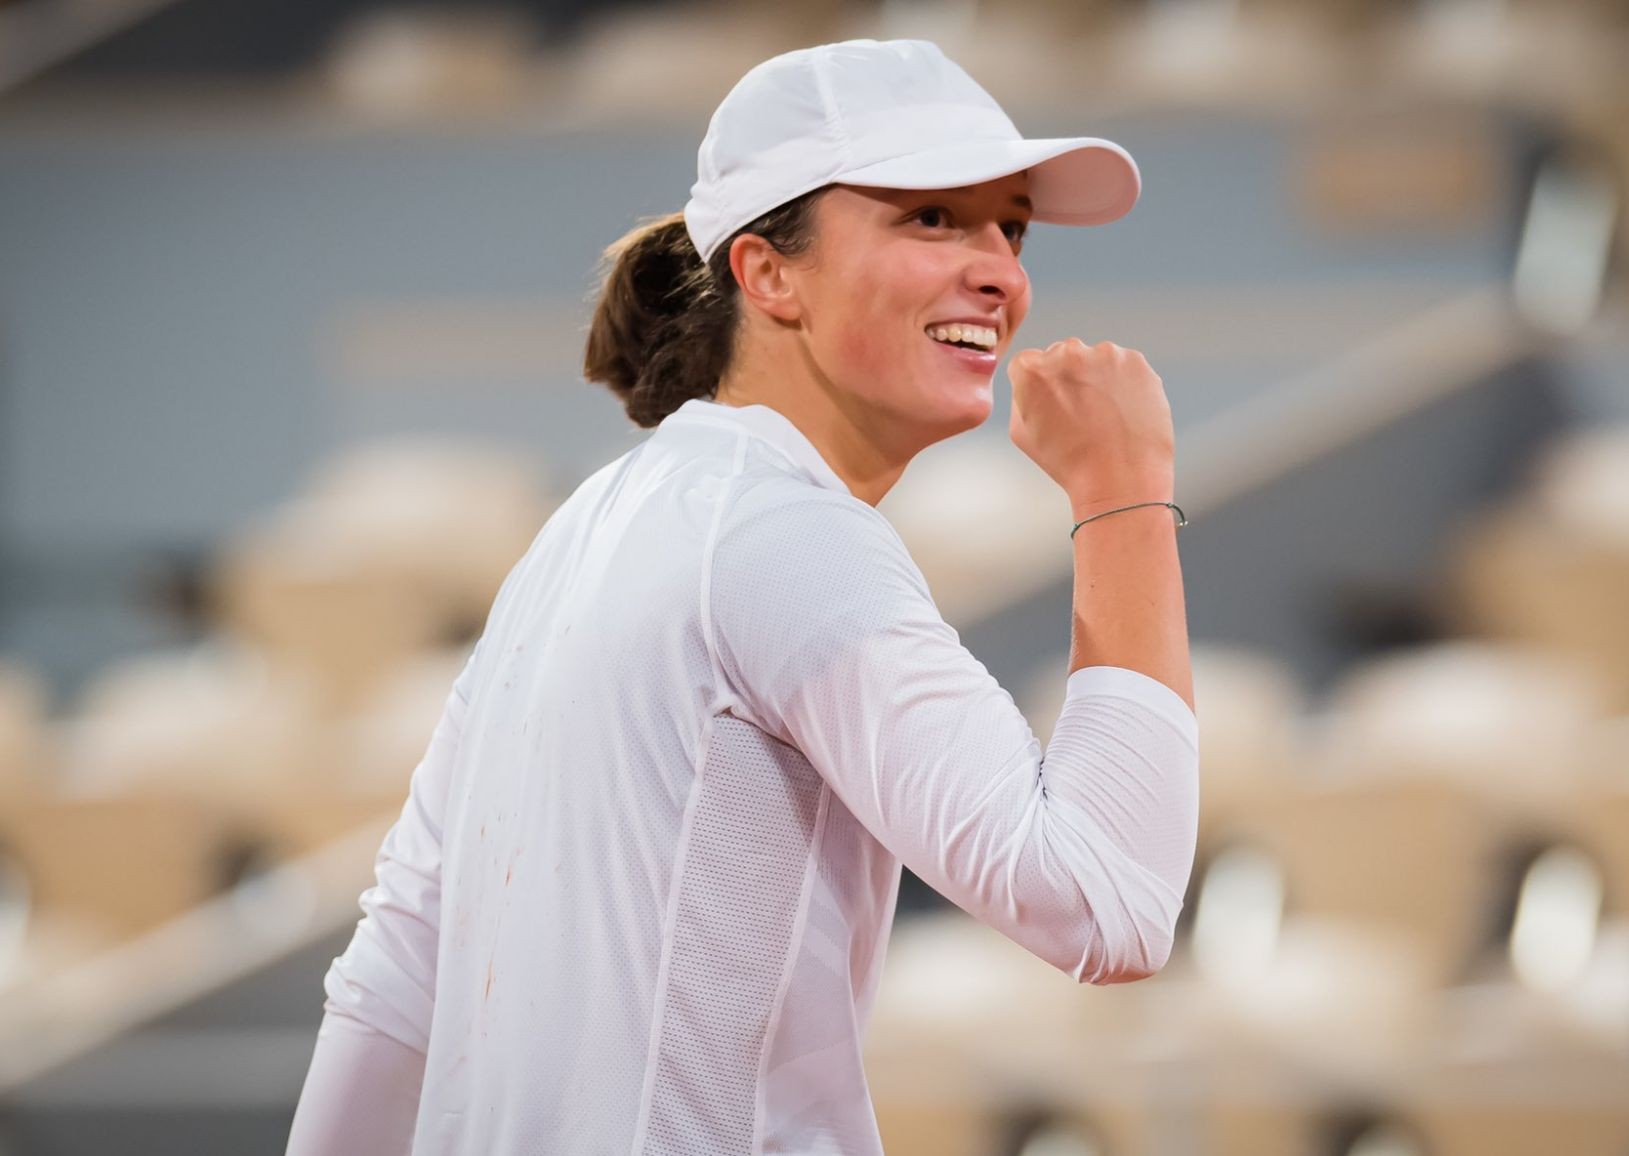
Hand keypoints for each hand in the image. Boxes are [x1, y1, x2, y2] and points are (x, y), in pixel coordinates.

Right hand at [1007, 337, 1174, 508]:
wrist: (1119, 479)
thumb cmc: (1068, 463)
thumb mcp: (1021, 432)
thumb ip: (1022, 395)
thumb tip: (1034, 381)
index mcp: (1031, 369)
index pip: (1029, 362)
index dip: (1040, 386)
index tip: (1052, 405)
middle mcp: (1066, 352)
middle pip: (1063, 355)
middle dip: (1070, 377)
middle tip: (1080, 413)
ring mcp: (1104, 353)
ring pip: (1096, 359)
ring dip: (1098, 378)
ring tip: (1104, 417)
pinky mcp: (1135, 361)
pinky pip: (1125, 366)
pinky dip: (1124, 383)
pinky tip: (1123, 412)